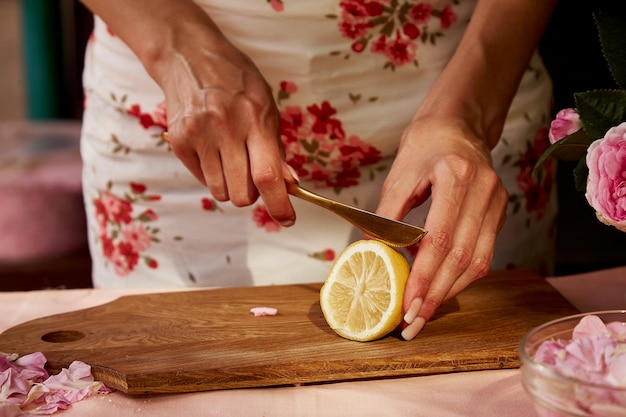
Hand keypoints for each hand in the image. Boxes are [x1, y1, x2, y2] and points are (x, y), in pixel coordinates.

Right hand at [156, 25, 295, 225]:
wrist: (189, 57)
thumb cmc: (236, 81)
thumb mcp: (265, 106)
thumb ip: (276, 147)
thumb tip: (288, 184)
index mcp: (254, 119)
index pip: (267, 176)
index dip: (279, 205)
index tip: (287, 219)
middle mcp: (225, 128)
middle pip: (242, 194)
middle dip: (252, 193)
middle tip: (251, 172)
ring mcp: (198, 135)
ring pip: (221, 193)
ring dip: (231, 185)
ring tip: (230, 157)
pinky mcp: (179, 142)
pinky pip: (203, 181)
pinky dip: (212, 174)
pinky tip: (213, 149)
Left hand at [375, 116, 507, 339]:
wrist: (458, 125)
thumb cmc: (425, 145)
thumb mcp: (400, 174)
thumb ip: (388, 213)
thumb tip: (374, 252)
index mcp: (456, 176)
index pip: (442, 238)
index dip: (425, 276)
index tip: (408, 304)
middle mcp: (484, 190)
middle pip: (462, 257)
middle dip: (436, 294)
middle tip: (414, 322)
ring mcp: (497, 202)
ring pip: (478, 261)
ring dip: (450, 292)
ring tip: (425, 313)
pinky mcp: (499, 212)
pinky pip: (484, 254)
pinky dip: (461, 276)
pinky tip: (441, 289)